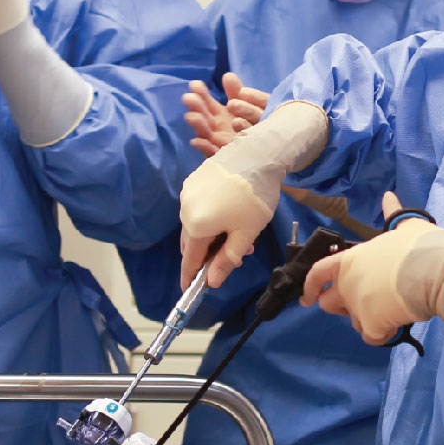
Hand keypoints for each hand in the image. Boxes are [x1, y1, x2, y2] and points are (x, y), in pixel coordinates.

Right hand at [177, 100, 328, 288]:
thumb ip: (227, 259)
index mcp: (195, 225)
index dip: (189, 276)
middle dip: (210, 254)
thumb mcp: (245, 234)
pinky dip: (212, 218)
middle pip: (193, 241)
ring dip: (214, 236)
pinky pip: (199, 207)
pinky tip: (233, 216)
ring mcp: (189, 192)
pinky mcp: (196, 179)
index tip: (187, 290)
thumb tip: (212, 281)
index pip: (189, 259)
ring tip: (242, 237)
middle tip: (235, 259)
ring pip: (198, 223)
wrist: (258, 154)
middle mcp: (185, 208)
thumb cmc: (253, 197)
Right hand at [184, 73, 271, 156]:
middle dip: (196, 107)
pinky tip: (196, 141)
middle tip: (189, 98)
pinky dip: (205, 148)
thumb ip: (235, 92)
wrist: (265, 150)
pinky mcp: (225, 157)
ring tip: (192, 116)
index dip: (200, 93)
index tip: (195, 84)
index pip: (206, 102)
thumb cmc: (252, 125)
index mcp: (218, 115)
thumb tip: (227, 75)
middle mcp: (216, 128)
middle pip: (203, 117)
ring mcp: (219, 143)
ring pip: (206, 134)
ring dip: (198, 125)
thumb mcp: (244, 105)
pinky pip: (213, 154)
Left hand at [301, 192, 443, 384]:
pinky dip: (382, 334)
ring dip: (366, 320)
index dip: (310, 285)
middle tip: (367, 303)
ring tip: (390, 311)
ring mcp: (358, 305)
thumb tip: (389, 196)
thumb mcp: (407, 226)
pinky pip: (372, 337)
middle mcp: (348, 282)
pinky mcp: (372, 325)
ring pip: (353, 321)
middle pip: (330, 302)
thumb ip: (393, 214)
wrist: (441, 273)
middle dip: (343, 306)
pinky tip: (396, 325)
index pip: (319, 272)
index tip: (307, 297)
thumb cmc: (424, 247)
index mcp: (351, 258)